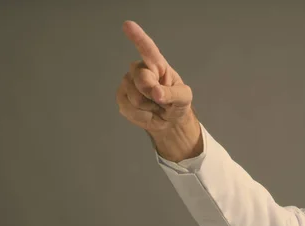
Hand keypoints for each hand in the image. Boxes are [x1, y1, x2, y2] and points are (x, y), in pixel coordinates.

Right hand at [117, 21, 198, 146]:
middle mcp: (140, 70)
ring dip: (148, 108)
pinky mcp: (121, 98)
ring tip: (155, 107)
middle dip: (151, 93)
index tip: (128, 25)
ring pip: (134, 97)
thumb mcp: (183, 98)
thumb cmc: (177, 103)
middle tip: (161, 101)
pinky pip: (127, 108)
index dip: (137, 37)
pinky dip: (140, 116)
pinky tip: (146, 113)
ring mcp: (128, 83)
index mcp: (157, 65)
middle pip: (141, 79)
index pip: (147, 49)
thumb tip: (156, 93)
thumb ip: (173, 94)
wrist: (169, 121)